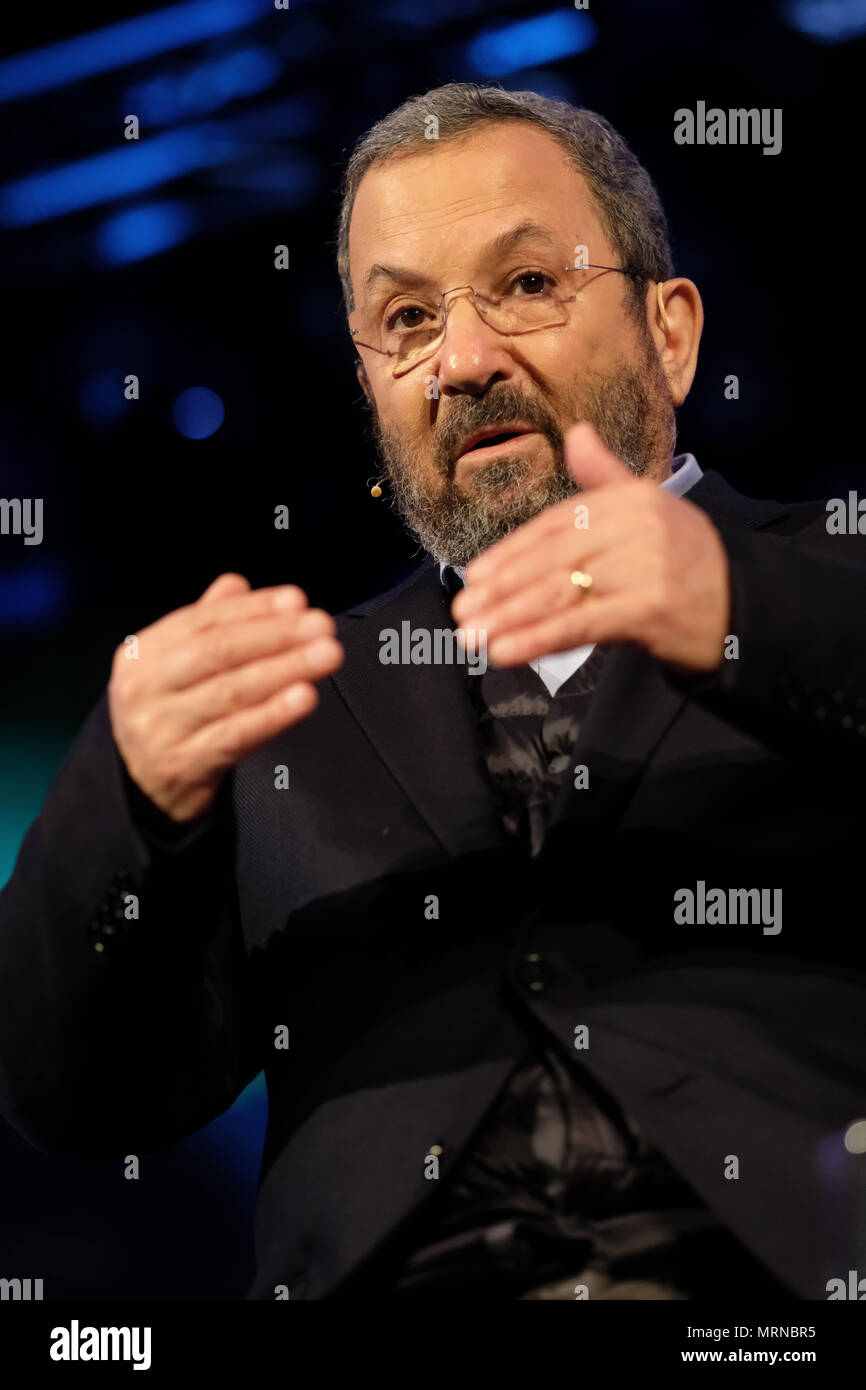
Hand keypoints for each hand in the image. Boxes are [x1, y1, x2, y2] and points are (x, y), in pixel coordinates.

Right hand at [108, 573, 343, 822]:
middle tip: (321, 626)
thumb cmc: (167, 718)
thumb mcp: (172, 668)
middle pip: (218, 652)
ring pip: (232, 692)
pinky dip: (274, 714)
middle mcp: (143, 689)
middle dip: (276, 635)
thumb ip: (204, 624)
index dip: (254, 609)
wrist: (138, 789)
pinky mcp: (183, 765)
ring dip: (285, 669)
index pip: (203, 621)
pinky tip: (304, 697)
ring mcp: (160, 729)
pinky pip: (237, 735)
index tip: (296, 601)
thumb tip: (236, 584)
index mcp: (140, 655)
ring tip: (325, 655)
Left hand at [452, 422, 729, 672]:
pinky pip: (580, 625)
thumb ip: (606, 478)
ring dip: (510, 618)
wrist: (748, 608)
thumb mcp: (651, 511)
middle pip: (552, 559)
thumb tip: (577, 434)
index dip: (511, 553)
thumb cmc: (690, 563)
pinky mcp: (649, 608)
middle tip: (461, 614)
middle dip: (501, 590)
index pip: (556, 525)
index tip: (474, 579)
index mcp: (631, 497)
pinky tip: (505, 651)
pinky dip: (537, 640)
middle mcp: (637, 525)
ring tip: (473, 638)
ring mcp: (645, 566)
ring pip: (560, 592)